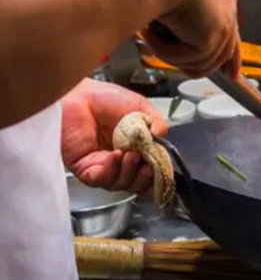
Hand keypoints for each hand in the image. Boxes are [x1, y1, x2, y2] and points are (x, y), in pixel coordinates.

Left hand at [61, 79, 167, 193]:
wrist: (80, 95)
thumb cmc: (105, 98)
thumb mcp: (142, 107)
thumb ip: (157, 124)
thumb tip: (161, 141)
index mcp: (135, 148)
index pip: (150, 169)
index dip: (157, 172)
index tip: (161, 166)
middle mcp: (119, 160)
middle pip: (137, 183)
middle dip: (145, 178)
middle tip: (148, 165)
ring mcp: (102, 165)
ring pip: (119, 184)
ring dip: (129, 173)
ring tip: (131, 155)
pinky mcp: (84, 167)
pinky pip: (99, 179)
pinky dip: (110, 170)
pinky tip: (115, 156)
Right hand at [142, 0, 240, 77]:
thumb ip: (182, 17)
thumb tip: (175, 39)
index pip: (232, 31)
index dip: (230, 56)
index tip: (231, 73)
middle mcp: (227, 6)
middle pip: (225, 52)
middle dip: (203, 65)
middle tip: (178, 65)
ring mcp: (224, 21)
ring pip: (202, 61)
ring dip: (171, 53)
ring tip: (152, 34)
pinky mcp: (214, 35)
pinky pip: (189, 60)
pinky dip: (166, 51)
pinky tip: (153, 33)